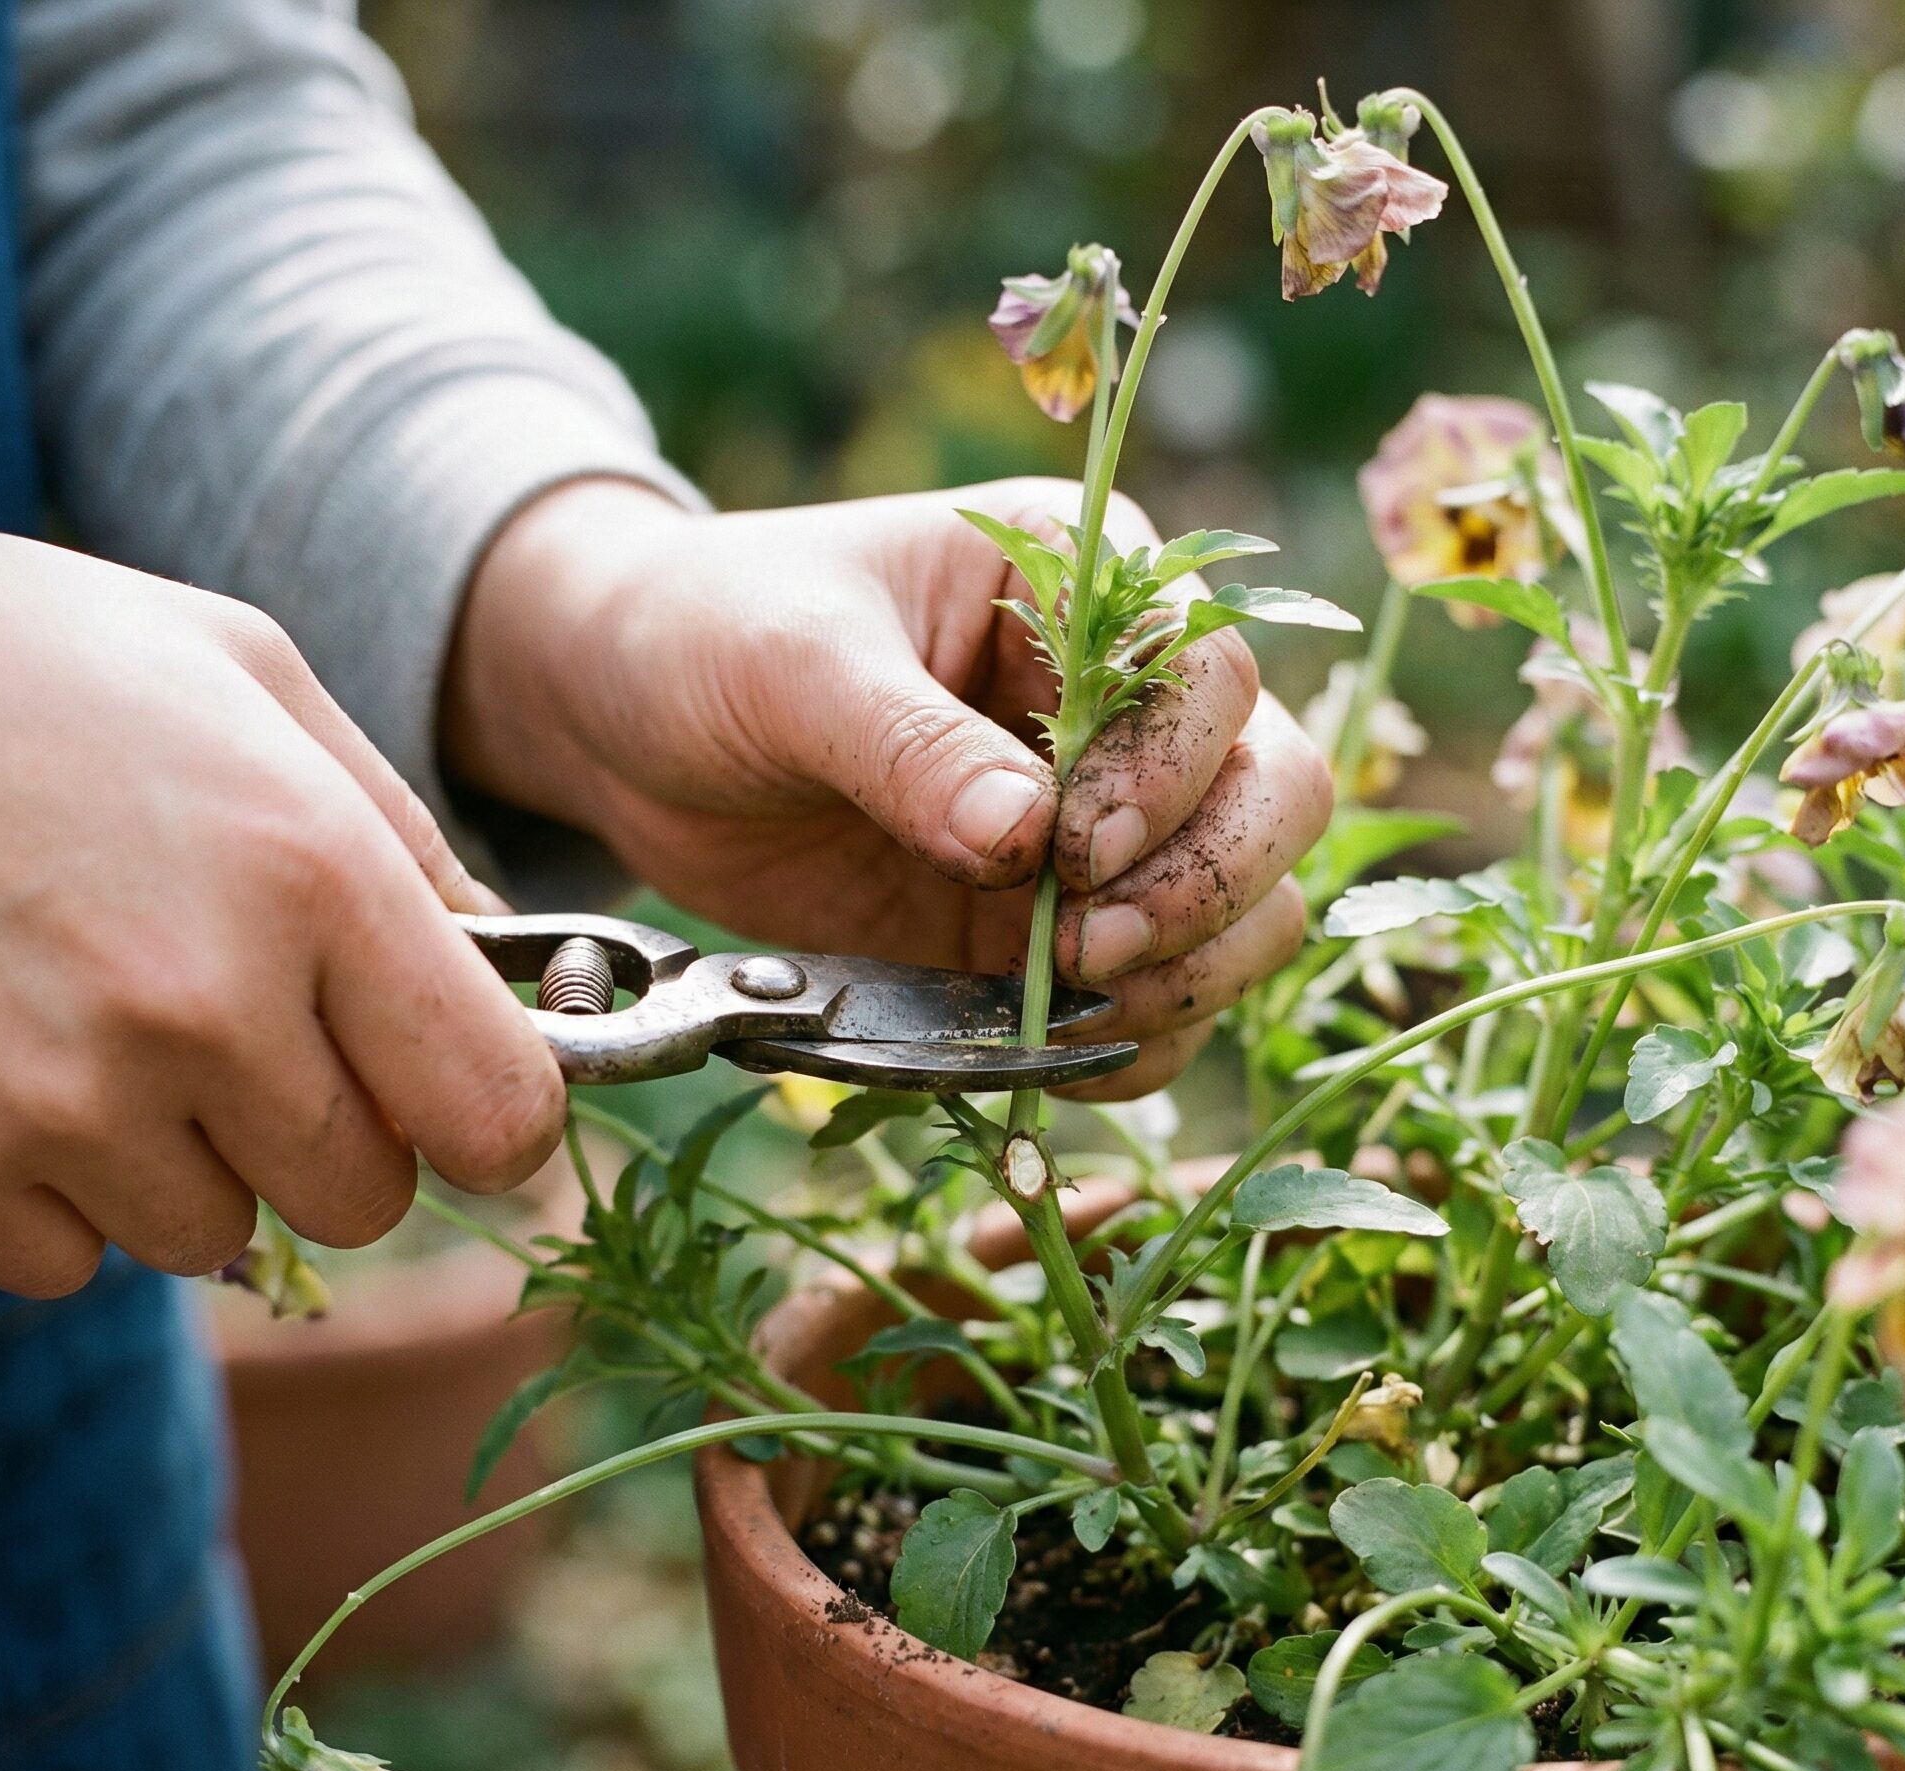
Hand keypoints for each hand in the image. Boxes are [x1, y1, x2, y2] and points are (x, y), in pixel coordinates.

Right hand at [0, 529, 563, 1296]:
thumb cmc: (26, 659)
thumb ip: (404, 839)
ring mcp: (50, 1102)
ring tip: (107, 1020)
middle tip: (261, 1031)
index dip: (496, 1119)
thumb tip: (513, 968)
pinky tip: (9, 1060)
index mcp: (311, 877)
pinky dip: (58, 1190)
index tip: (461, 1093)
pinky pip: (68, 1257)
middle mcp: (195, 1008)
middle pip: (364, 1199)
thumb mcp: (248, 679)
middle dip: (337, 1135)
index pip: (496, 1114)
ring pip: (216, 1235)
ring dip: (191, 1160)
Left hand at [445, 479, 1330, 1095]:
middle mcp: (1121, 707)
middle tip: (1086, 949)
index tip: (1071, 849)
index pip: (1208, 672)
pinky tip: (1060, 1052)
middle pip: (1276, 790)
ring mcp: (1100, 828)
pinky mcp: (1047, 929)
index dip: (1172, 771)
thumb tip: (1025, 841)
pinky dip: (1137, 1041)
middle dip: (1210, 884)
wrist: (627, 721)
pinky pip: (1155, 998)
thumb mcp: (791, 662)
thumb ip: (906, 744)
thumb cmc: (708, 635)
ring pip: (1249, 904)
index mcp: (1080, 585)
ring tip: (1072, 1005)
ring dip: (1193, 970)